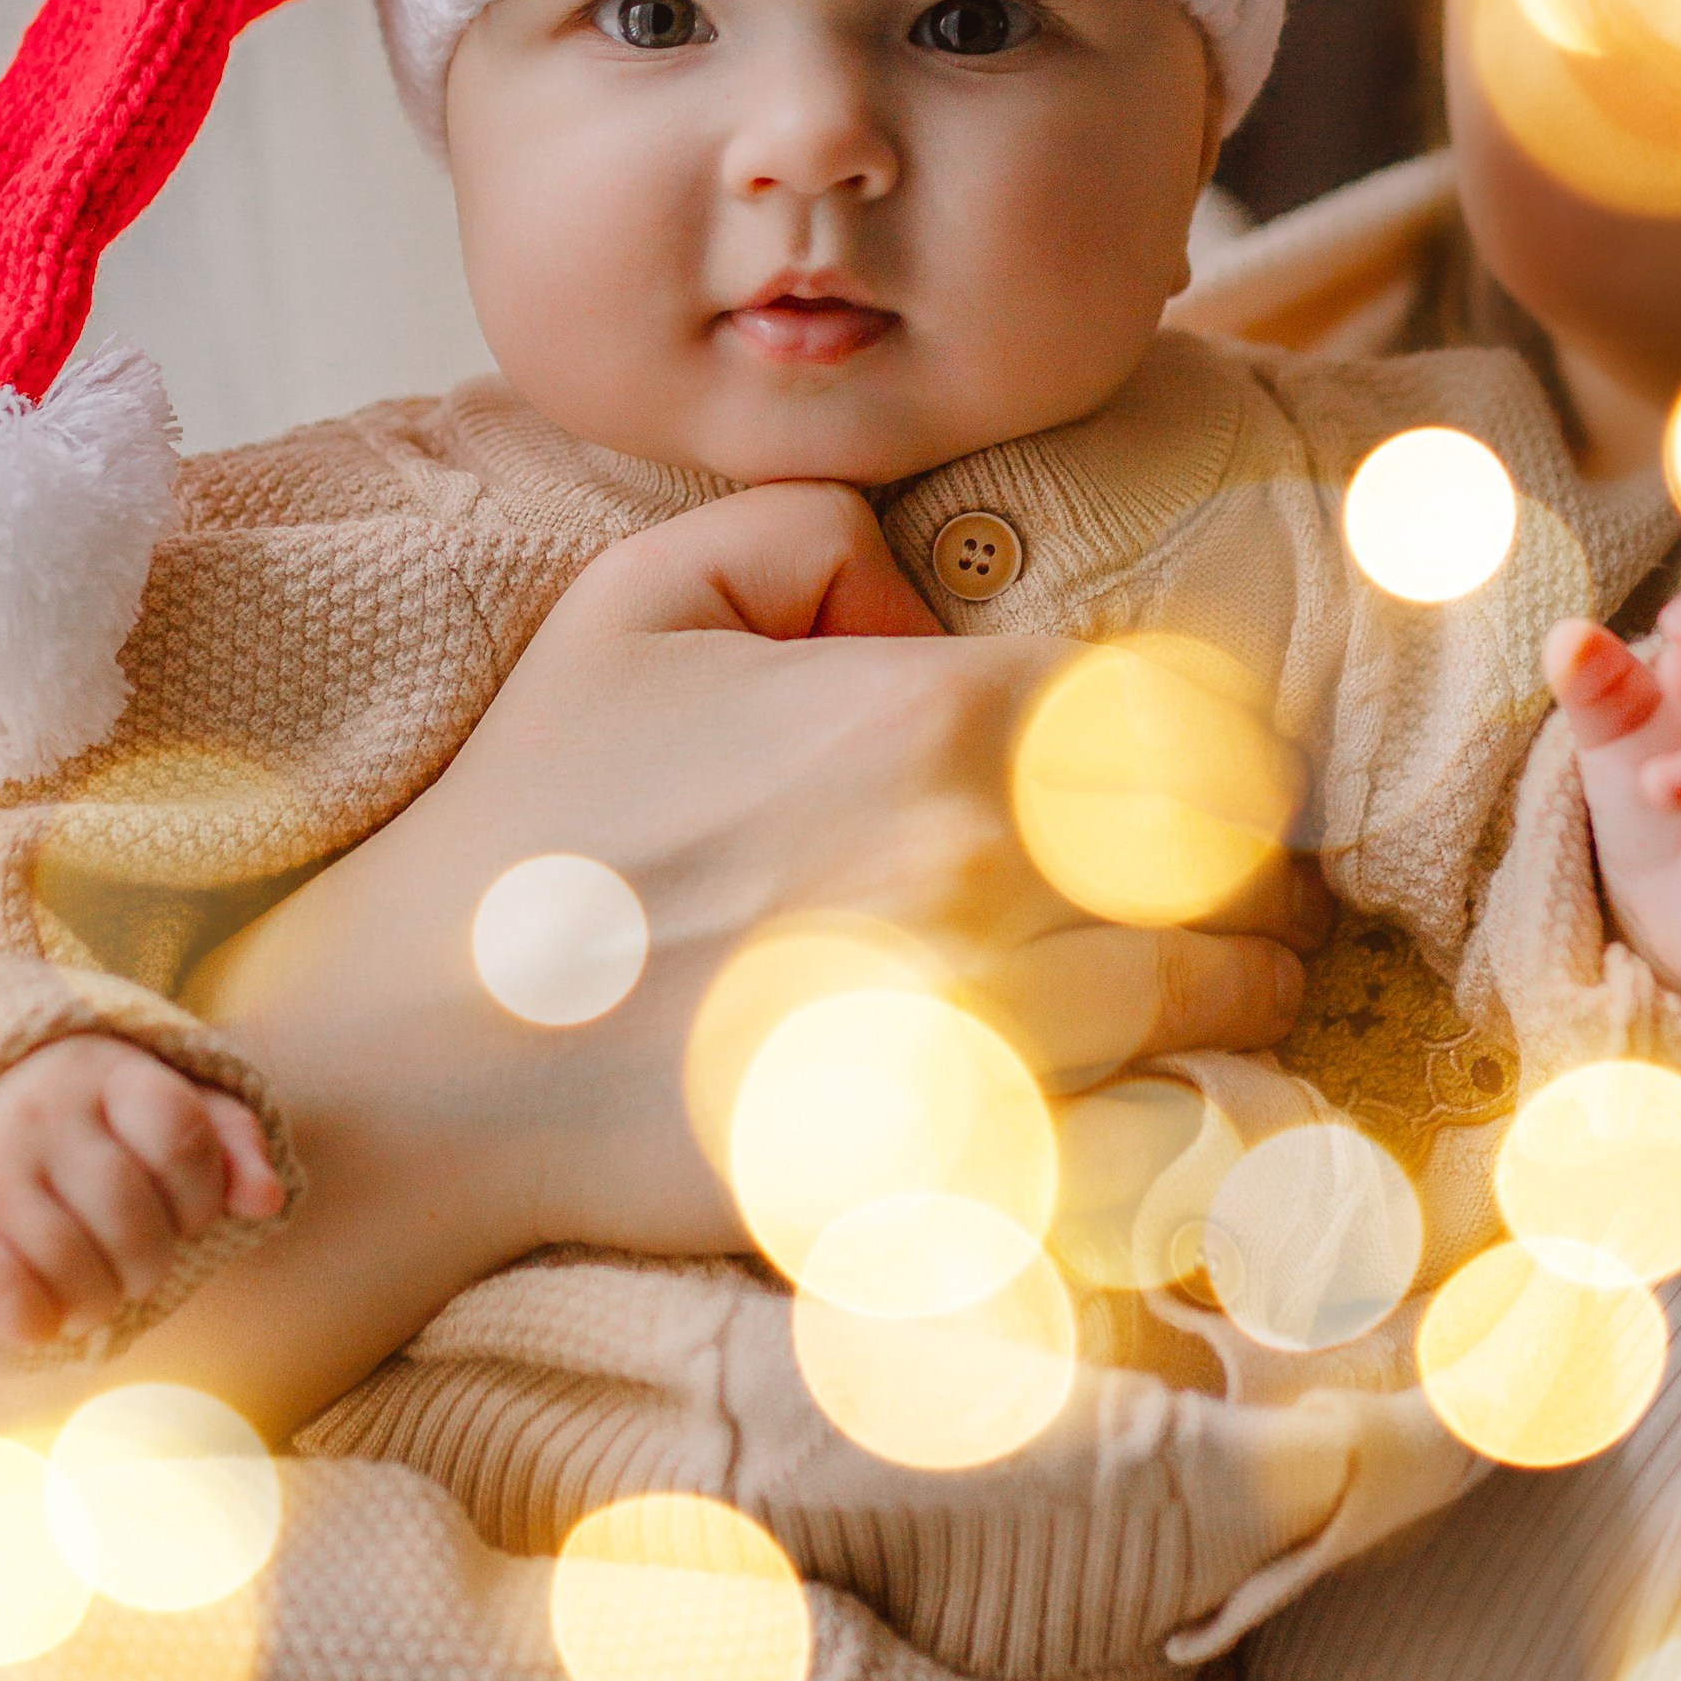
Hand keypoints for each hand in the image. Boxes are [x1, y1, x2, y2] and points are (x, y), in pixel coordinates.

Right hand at [0, 1038, 284, 1347]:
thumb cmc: (65, 1135)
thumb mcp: (147, 1109)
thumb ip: (223, 1140)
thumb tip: (267, 1197)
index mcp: (101, 1067)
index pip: (186, 1137)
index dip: (199, 1197)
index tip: (182, 1213)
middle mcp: (39, 1104)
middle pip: (139, 1224)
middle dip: (146, 1265)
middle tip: (125, 1264)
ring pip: (78, 1274)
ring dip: (94, 1304)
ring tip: (83, 1288)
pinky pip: (6, 1299)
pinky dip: (34, 1325)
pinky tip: (37, 1315)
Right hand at [195, 483, 1322, 1271]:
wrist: (426, 1051)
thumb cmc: (535, 808)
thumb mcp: (645, 590)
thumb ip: (816, 525)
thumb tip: (929, 599)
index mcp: (945, 708)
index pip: (1188, 703)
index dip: (1216, 733)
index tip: (1207, 766)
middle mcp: (996, 857)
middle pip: (1234, 850)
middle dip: (1253, 859)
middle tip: (1245, 877)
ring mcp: (989, 1018)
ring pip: (1220, 992)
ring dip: (1241, 982)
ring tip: (1230, 982)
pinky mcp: (964, 1155)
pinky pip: (1151, 1125)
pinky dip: (1180, 1107)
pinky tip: (1158, 1094)